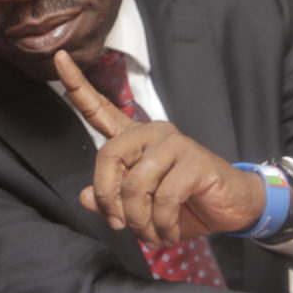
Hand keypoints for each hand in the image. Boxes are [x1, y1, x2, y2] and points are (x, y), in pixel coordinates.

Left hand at [54, 50, 264, 246]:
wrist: (232, 208)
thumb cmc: (184, 204)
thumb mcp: (141, 208)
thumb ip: (110, 201)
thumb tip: (85, 197)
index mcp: (133, 138)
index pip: (99, 108)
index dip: (77, 85)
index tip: (59, 57)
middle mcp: (151, 133)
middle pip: (109, 156)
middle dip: (108, 197)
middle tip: (119, 224)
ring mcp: (174, 143)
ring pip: (135, 183)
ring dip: (138, 219)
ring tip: (150, 234)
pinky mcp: (194, 160)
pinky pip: (164, 197)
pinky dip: (161, 224)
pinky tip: (167, 233)